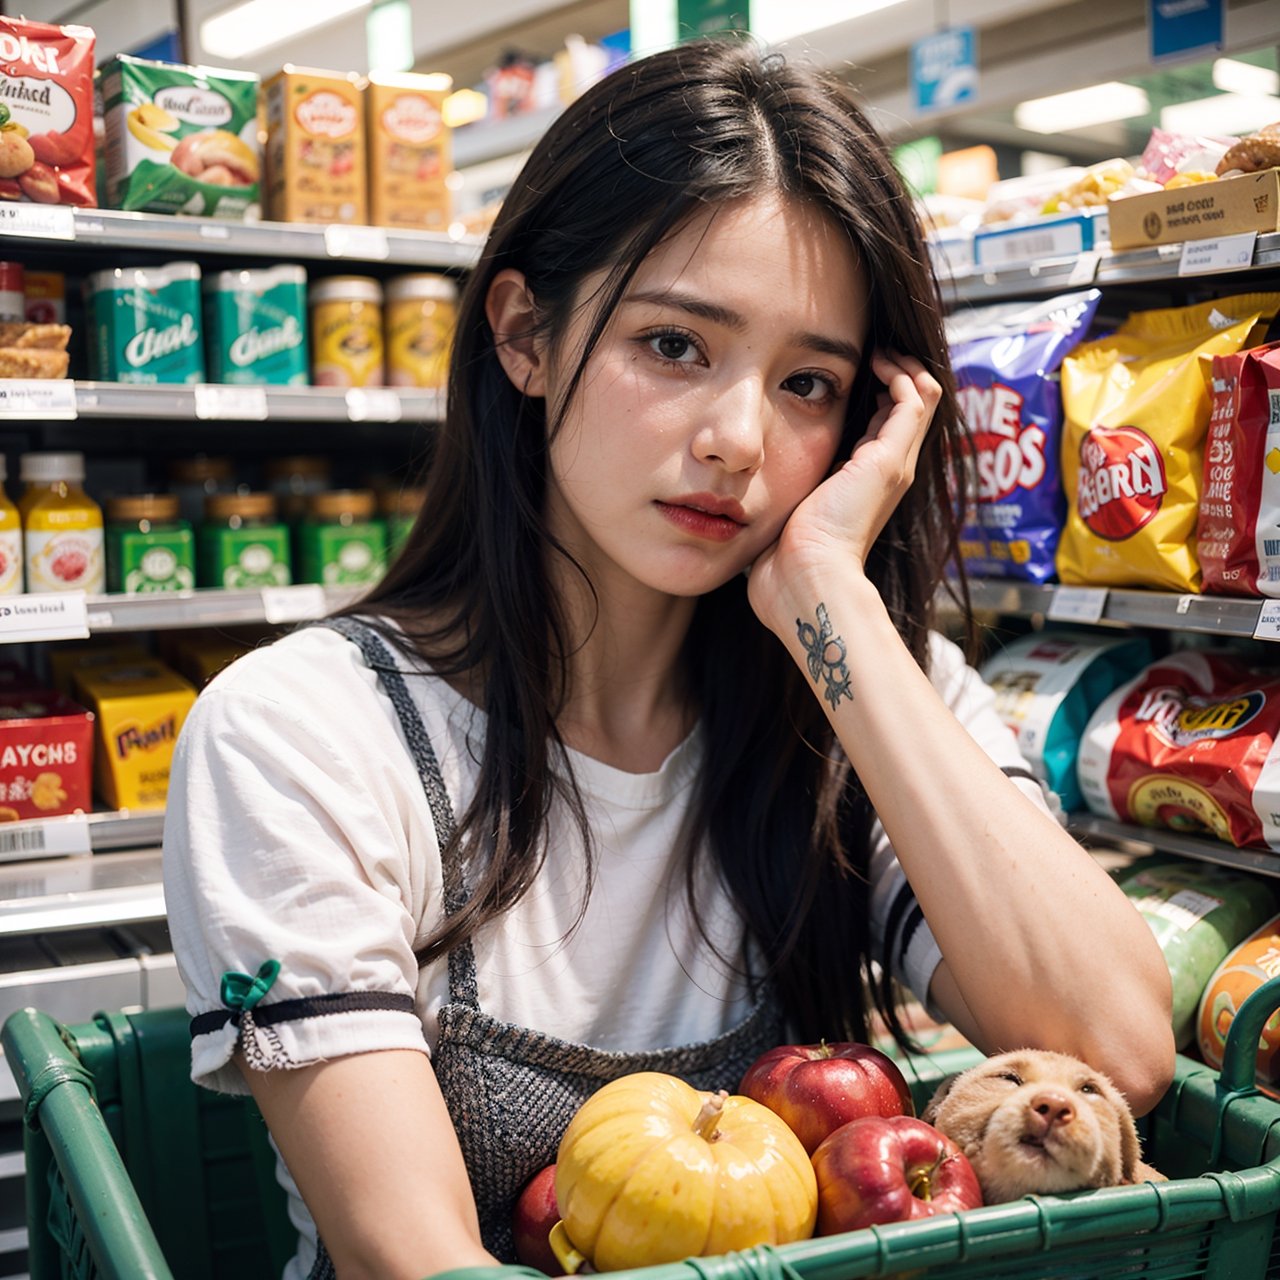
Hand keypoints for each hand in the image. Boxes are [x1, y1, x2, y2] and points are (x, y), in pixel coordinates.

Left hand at [746, 350, 940, 634]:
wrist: (806, 582)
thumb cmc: (786, 562)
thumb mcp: (785, 512)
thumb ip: (779, 493)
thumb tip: (747, 490)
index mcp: (866, 485)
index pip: (886, 427)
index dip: (876, 395)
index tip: (852, 372)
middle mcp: (890, 473)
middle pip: (912, 408)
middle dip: (894, 373)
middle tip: (871, 353)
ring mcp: (894, 466)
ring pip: (922, 397)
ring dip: (901, 367)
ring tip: (878, 351)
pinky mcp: (890, 460)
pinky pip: (914, 399)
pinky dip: (899, 373)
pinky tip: (875, 361)